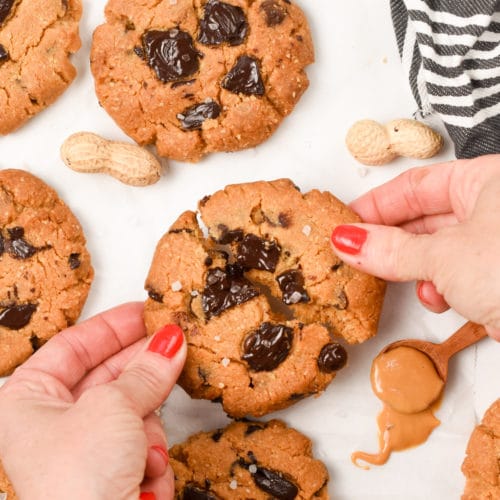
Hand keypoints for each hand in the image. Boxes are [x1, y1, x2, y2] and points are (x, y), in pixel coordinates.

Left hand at [0, 302, 185, 499]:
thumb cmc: (76, 484)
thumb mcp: (113, 408)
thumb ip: (145, 371)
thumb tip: (170, 342)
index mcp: (28, 401)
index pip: (75, 345)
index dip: (113, 325)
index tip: (147, 312)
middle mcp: (53, 424)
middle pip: (109, 377)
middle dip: (143, 372)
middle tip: (175, 345)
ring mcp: (84, 451)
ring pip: (134, 412)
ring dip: (148, 431)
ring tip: (146, 451)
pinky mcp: (112, 474)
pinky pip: (143, 444)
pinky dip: (150, 459)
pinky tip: (144, 480)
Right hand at [330, 155, 499, 339]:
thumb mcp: (445, 257)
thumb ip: (390, 249)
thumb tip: (348, 240)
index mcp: (487, 181)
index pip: (413, 186)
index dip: (373, 206)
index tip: (344, 224)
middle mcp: (494, 207)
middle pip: (423, 218)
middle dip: (391, 242)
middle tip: (358, 256)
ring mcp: (497, 243)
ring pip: (438, 250)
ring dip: (416, 270)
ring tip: (402, 281)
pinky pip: (456, 274)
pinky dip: (442, 287)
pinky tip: (440, 298)